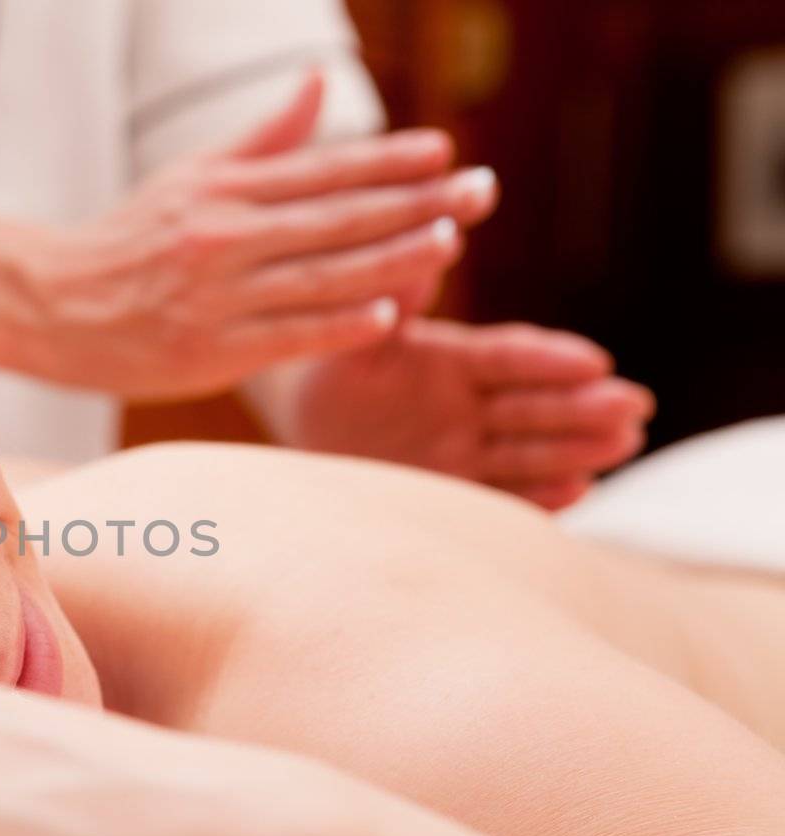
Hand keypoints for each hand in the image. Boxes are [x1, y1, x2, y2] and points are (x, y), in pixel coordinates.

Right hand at [5, 73, 499, 398]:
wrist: (50, 305)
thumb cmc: (128, 241)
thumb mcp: (189, 179)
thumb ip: (263, 139)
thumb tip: (320, 81)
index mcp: (222, 191)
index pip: (320, 172)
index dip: (386, 160)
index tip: (445, 151)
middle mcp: (223, 238)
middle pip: (335, 219)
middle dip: (413, 205)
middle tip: (479, 192)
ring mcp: (217, 298)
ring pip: (320, 276)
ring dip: (392, 260)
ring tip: (451, 243)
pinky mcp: (210, 353)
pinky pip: (289, 337)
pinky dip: (341, 326)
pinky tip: (391, 315)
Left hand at [247, 319, 654, 508]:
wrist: (303, 432)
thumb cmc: (328, 373)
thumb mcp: (356, 341)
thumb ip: (392, 300)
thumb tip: (433, 237)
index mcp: (450, 361)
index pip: (509, 358)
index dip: (550, 361)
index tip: (595, 361)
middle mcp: (467, 407)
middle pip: (534, 405)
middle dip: (584, 406)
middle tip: (634, 406)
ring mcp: (463, 452)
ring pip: (528, 449)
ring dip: (577, 448)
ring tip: (625, 442)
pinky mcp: (449, 493)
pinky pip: (498, 495)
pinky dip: (537, 496)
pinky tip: (581, 491)